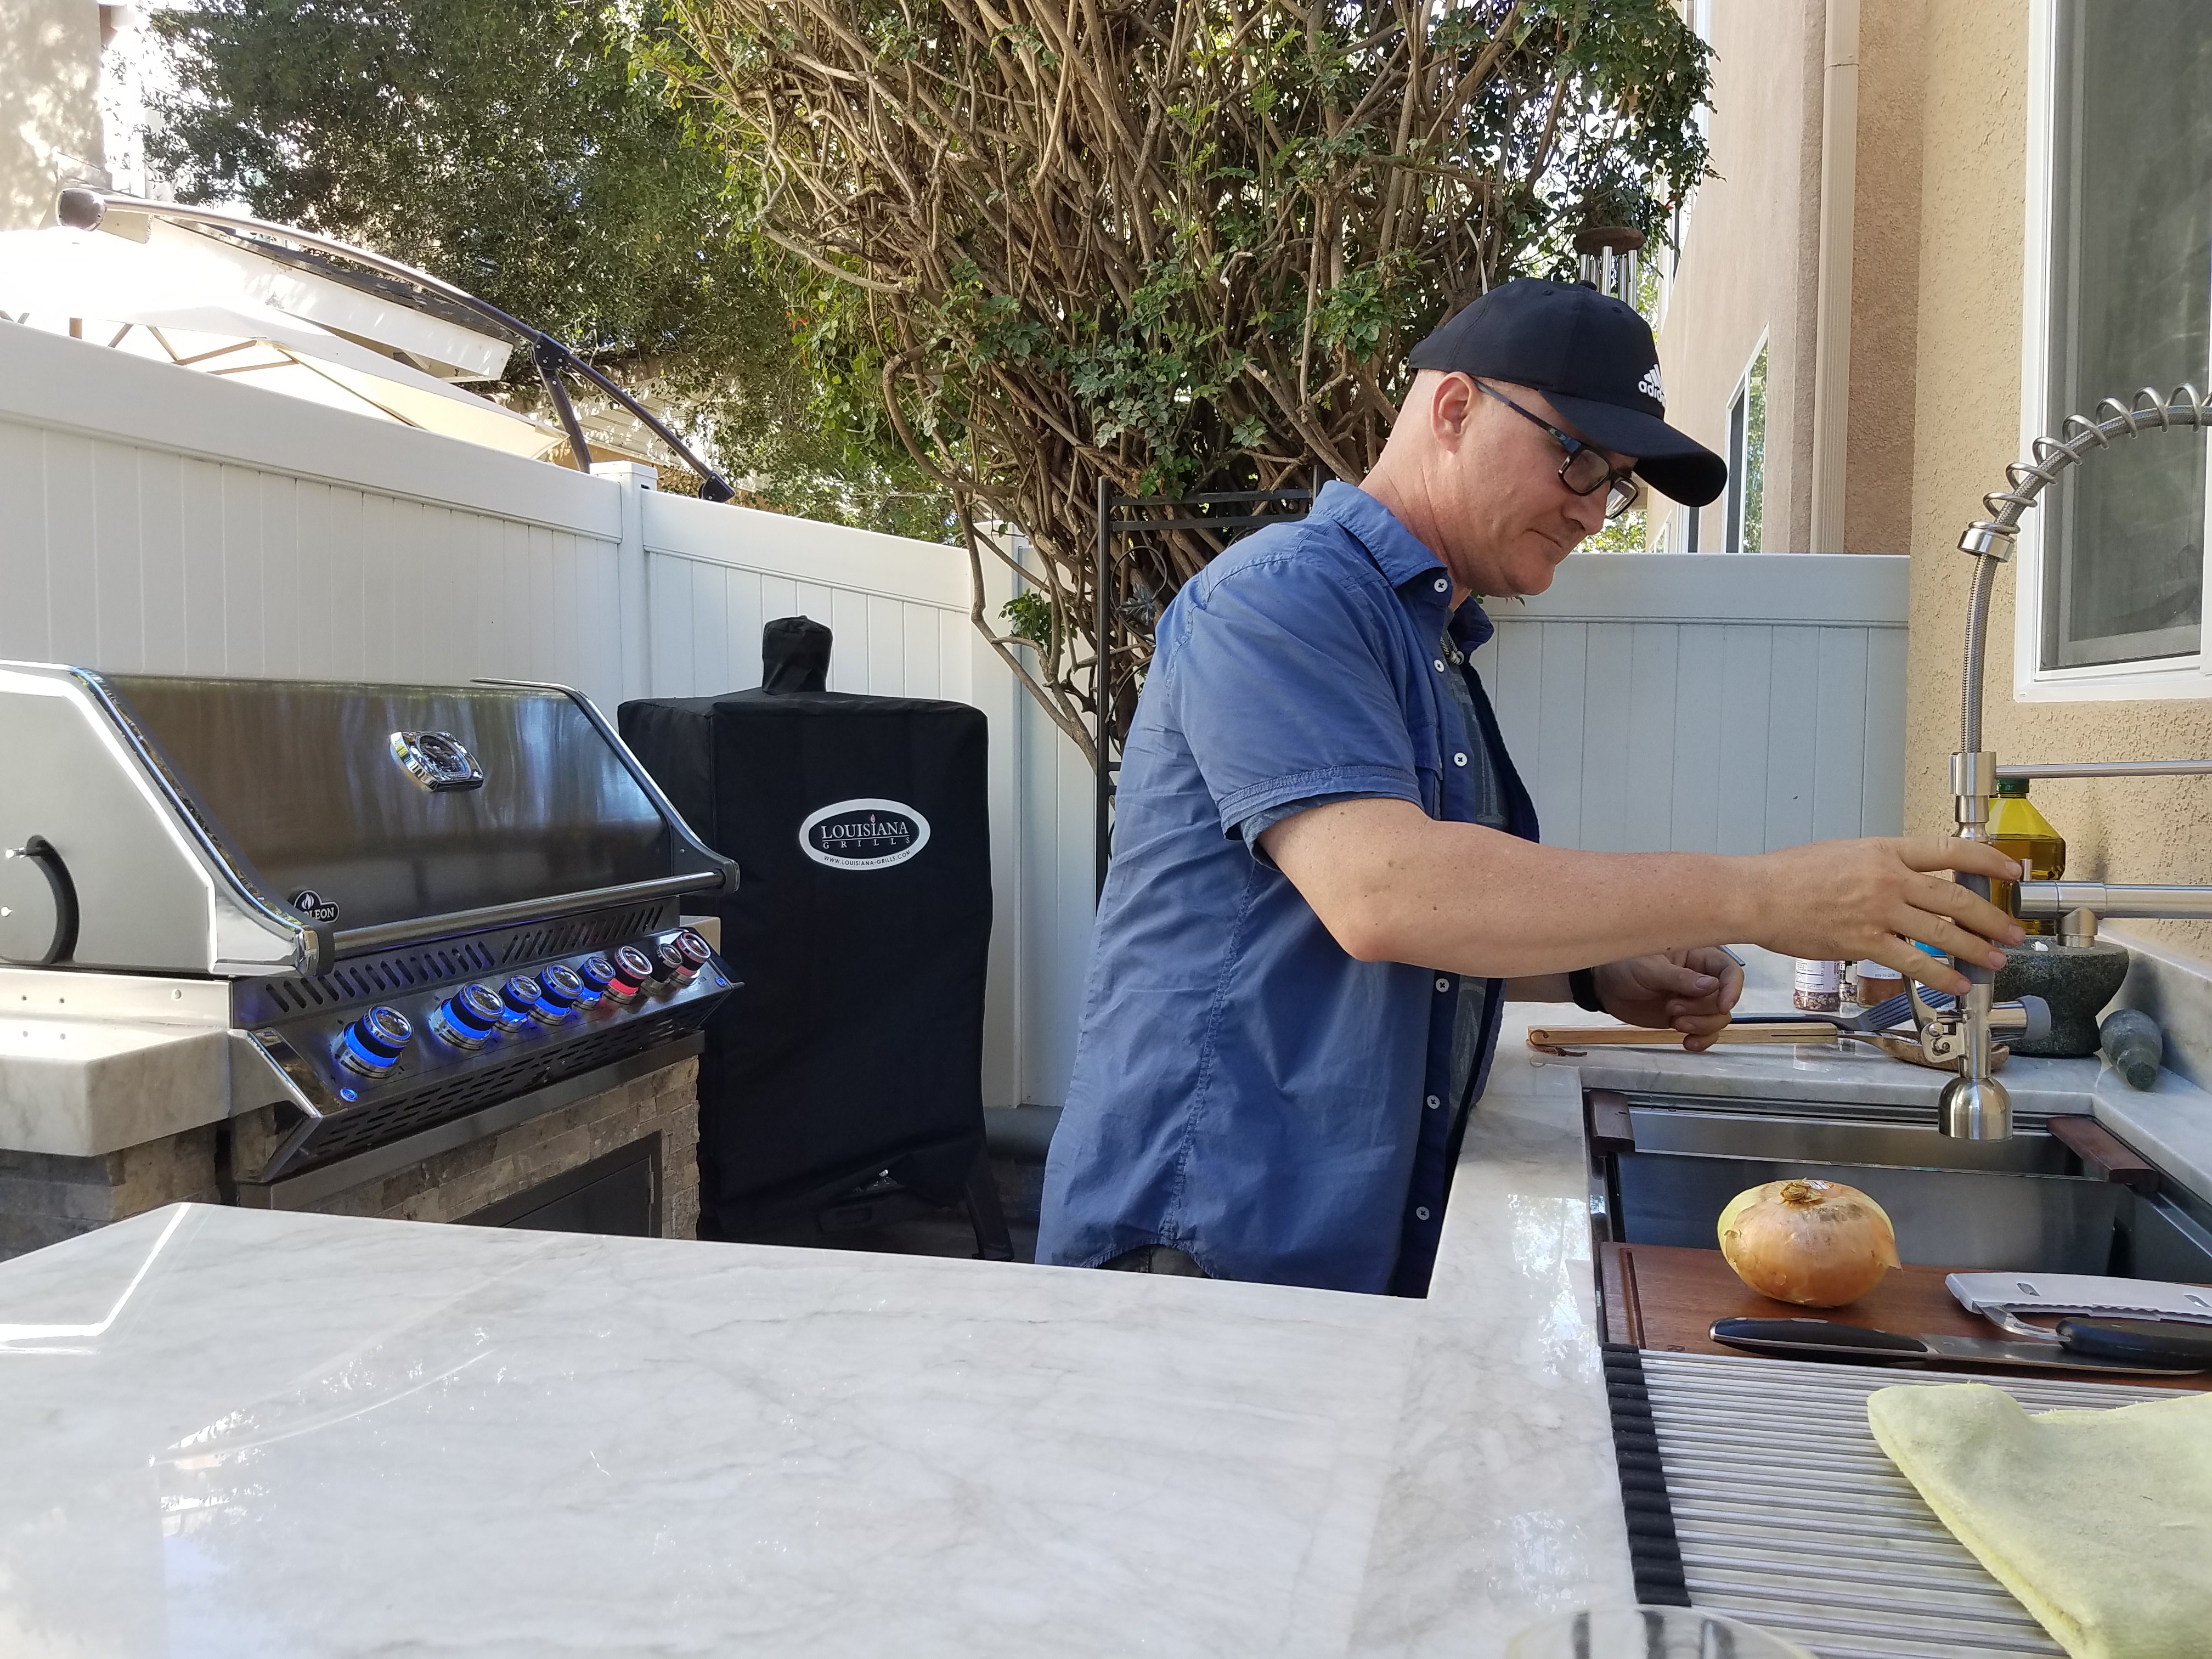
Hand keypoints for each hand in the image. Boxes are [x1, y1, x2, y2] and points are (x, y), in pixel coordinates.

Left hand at [1594, 947, 1744, 1051]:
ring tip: (1674, 1021)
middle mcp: (1700, 979)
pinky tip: (1688, 1043)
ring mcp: (1693, 1000)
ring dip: (1701, 1026)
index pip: (1729, 971)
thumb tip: (1711, 986)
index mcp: (1697, 956)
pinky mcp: (1685, 1018)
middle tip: (1673, 1009)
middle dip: (1703, 1010)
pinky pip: (1706, 1032)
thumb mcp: (1649, 969)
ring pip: (1718, 1018)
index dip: (1732, 988)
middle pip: (1724, 1000)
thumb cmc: (1624, 966)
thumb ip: (1679, 978)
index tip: (1723, 1005)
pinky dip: (1702, 1040)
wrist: (1604, 987)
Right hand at [1742, 835, 2024, 994]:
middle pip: (1956, 898)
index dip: (1988, 860)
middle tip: (2013, 931)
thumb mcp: (1843, 853)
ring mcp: (1878, 912)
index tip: (2010, 870)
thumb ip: (1879, 864)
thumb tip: (1906, 880)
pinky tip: (1957, 984)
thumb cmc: (1788, 874)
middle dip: (1992, 918)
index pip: (1951, 851)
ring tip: (1995, 960)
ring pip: (1942, 933)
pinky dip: (1941, 975)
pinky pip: (1913, 962)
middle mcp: (1888, 879)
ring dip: (1976, 949)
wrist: (1757, 895)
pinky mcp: (1864, 943)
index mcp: (1884, 851)